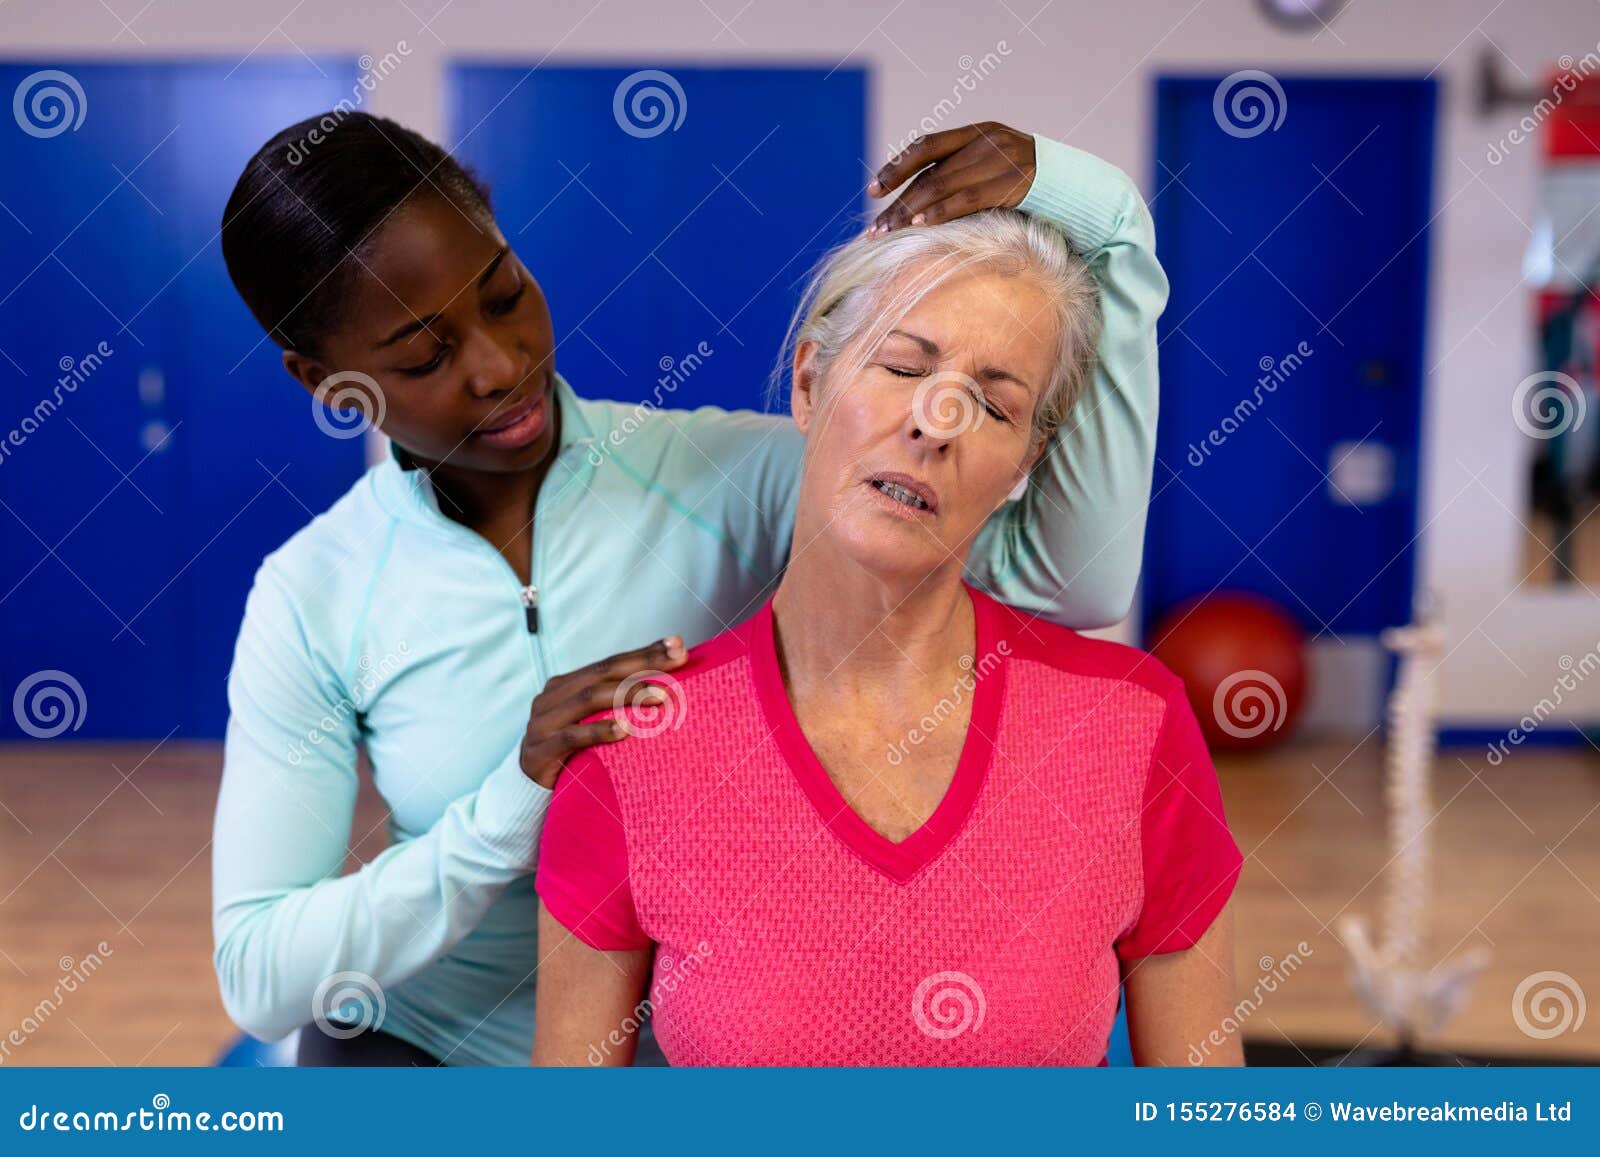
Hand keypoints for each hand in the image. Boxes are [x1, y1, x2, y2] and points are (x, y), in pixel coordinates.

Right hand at [519, 636, 687, 788]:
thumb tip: (667, 688)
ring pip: (589, 698)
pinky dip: (600, 731)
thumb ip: (616, 705)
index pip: (611, 663)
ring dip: (628, 694)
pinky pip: (572, 736)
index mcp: (567, 685)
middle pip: (603, 673)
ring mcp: (543, 722)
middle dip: (643, 663)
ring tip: (660, 696)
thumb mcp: (590, 724)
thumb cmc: (571, 754)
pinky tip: (624, 730)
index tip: (677, 644)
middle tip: (678, 659)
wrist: (526, 791)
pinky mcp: (539, 751)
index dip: (644, 652)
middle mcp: (553, 697)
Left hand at [866, 122, 1036, 234]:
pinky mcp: (1010, 184)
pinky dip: (941, 212)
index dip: (897, 167)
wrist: (1073, 184)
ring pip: (943, 185)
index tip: (872, 190)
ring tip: (889, 232)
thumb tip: (916, 198)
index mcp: (978, 132)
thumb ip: (961, 170)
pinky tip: (921, 225)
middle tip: (875, 228)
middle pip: (930, 173)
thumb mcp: (993, 165)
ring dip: (912, 211)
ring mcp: (998, 162)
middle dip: (898, 202)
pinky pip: (968, 199)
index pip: (926, 146)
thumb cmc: (1025, 182)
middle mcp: (985, 142)